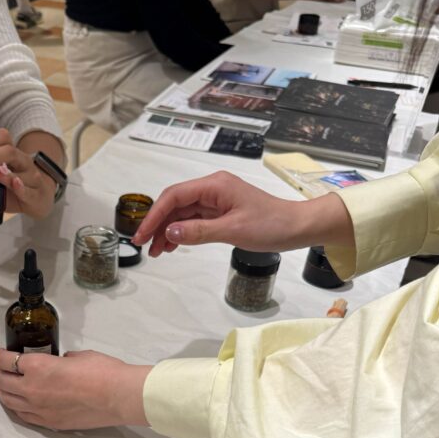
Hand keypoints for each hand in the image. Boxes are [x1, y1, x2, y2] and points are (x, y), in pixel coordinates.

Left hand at [0, 128, 57, 218]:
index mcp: (11, 153)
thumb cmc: (14, 189)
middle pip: (8, 151)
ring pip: (21, 167)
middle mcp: (23, 161)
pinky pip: (30, 189)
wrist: (38, 200)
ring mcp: (33, 177)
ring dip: (6, 172)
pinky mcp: (39, 195)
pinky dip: (21, 186)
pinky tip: (15, 184)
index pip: (2, 137)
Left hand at [0, 349, 151, 429]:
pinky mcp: (50, 422)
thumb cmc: (103, 372)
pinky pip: (25, 416)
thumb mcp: (79, 355)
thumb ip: (62, 359)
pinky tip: (17, 405)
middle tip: (1, 369)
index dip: (1, 355)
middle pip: (4, 382)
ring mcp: (40, 409)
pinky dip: (17, 408)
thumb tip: (60, 362)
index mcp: (38, 367)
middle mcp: (32, 389)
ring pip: (10, 401)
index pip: (7, 361)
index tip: (1, 353)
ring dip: (3, 392)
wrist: (118, 396)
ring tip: (1, 387)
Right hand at [134, 171, 299, 256]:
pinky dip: (182, 232)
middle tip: (146, 248)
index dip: (154, 216)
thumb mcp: (233, 230)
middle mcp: (212, 188)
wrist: (296, 227)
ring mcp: (216, 200)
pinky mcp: (221, 212)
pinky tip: (173, 244)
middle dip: (158, 225)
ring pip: (182, 213)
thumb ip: (199, 231)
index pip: (174, 196)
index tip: (141, 235)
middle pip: (175, 204)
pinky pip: (194, 220)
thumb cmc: (270, 225)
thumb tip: (170, 232)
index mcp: (214, 185)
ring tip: (158, 252)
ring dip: (168, 231)